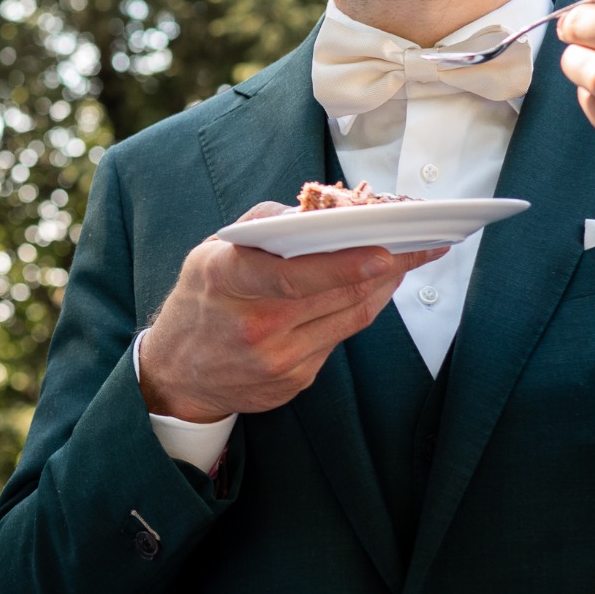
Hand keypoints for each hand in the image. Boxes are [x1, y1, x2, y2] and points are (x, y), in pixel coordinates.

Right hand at [138, 204, 445, 422]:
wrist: (175, 372)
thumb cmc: (200, 300)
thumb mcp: (210, 252)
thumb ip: (262, 226)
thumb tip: (318, 212)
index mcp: (228, 281)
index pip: (294, 276)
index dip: (344, 265)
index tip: (386, 252)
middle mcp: (255, 325)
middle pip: (337, 295)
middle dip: (385, 267)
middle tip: (418, 243)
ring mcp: (277, 359)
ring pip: (350, 317)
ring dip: (382, 287)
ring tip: (405, 261)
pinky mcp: (294, 381)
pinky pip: (340, 339)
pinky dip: (360, 311)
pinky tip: (371, 291)